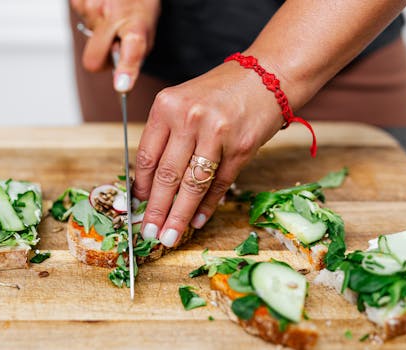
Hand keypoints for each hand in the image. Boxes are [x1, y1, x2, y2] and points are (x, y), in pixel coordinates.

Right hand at [70, 0, 159, 91]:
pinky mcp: (76, 0)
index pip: (132, 49)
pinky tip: (102, 8)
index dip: (126, 69)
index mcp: (137, 23)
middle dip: (100, 59)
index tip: (122, 85)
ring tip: (111, 17)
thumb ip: (134, 56)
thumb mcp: (147, 28)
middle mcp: (112, 14)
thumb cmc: (138, 3)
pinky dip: (91, 19)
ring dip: (98, 33)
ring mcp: (92, 6)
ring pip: (86, 39)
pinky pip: (79, 22)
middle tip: (113, 45)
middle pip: (93, 61)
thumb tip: (121, 82)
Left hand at [133, 61, 285, 246]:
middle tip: (149, 233)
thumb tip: (154, 183)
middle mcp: (189, 118)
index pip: (148, 157)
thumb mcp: (185, 102)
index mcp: (167, 106)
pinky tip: (198, 221)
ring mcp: (216, 133)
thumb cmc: (221, 91)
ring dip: (179, 216)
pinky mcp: (241, 147)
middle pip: (167, 176)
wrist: (266, 75)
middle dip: (156, 210)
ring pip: (192, 185)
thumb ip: (168, 137)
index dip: (141, 188)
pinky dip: (207, 206)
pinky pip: (219, 184)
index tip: (138, 207)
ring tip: (170, 236)